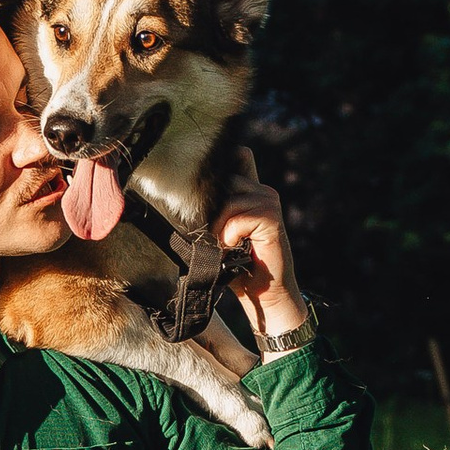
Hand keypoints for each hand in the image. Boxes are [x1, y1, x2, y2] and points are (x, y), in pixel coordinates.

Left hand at [214, 158, 306, 333]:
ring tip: (226, 244)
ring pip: (228, 199)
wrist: (264, 294)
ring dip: (219, 226)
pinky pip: (238, 218)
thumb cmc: (238, 266)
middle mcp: (262, 191)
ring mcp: (269, 202)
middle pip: (224, 180)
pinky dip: (230, 235)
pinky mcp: (272, 218)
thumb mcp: (218, 232)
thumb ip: (210, 210)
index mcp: (251, 191)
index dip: (221, 163)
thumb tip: (177, 193)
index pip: (238, 156)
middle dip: (211, 207)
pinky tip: (236, 247)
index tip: (200, 184)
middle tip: (214, 234)